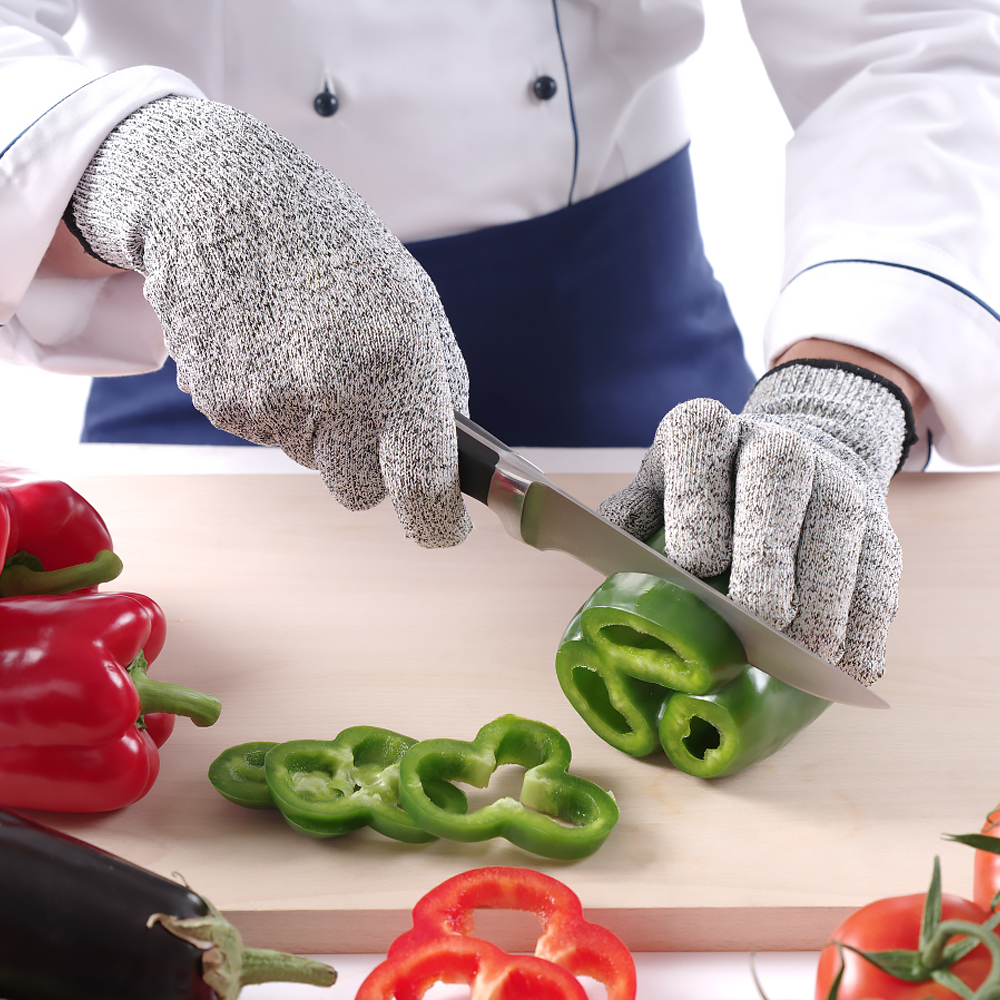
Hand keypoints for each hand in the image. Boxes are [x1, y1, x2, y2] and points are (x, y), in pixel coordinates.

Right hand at [66, 97, 470, 547]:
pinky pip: (270, 437)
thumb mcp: (412, 298)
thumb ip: (439, 382)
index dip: (439, 522)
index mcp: (396, 360)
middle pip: (361, 491)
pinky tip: (272, 349)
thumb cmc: (333, 246)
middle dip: (371, 465)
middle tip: (364, 405)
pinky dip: (279, 409)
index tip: (446, 528)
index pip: (422, 485)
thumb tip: (450, 454)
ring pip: (313, 463)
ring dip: (322, 430)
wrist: (219, 200)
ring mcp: (270, 401)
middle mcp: (333, 389)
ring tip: (310, 353)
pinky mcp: (222, 404)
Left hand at [598, 361, 915, 684]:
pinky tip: (854, 665)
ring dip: (828, 598)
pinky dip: (869, 621)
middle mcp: (774, 442)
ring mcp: (833, 480)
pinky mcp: (877, 524)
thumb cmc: (706, 489)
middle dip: (772, 551)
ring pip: (839, 527)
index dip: (700, 502)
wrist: (792, 459)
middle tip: (761, 621)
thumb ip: (631, 511)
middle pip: (780, 478)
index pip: (700, 445)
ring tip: (810, 657)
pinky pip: (879, 569)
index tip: (697, 564)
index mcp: (706, 429)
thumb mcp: (658, 486)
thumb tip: (590, 541)